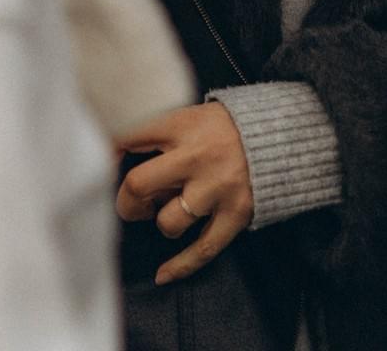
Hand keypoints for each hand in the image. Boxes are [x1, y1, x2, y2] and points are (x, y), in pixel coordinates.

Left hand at [115, 102, 253, 284]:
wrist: (283, 134)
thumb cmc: (227, 126)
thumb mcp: (192, 113)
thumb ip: (161, 132)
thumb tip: (115, 153)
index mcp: (183, 124)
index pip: (129, 138)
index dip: (107, 153)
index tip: (104, 164)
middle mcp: (197, 157)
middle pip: (139, 186)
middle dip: (127, 201)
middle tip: (133, 201)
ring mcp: (217, 188)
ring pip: (168, 221)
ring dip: (162, 222)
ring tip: (169, 210)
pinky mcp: (235, 214)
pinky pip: (201, 249)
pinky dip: (179, 266)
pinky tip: (163, 274)